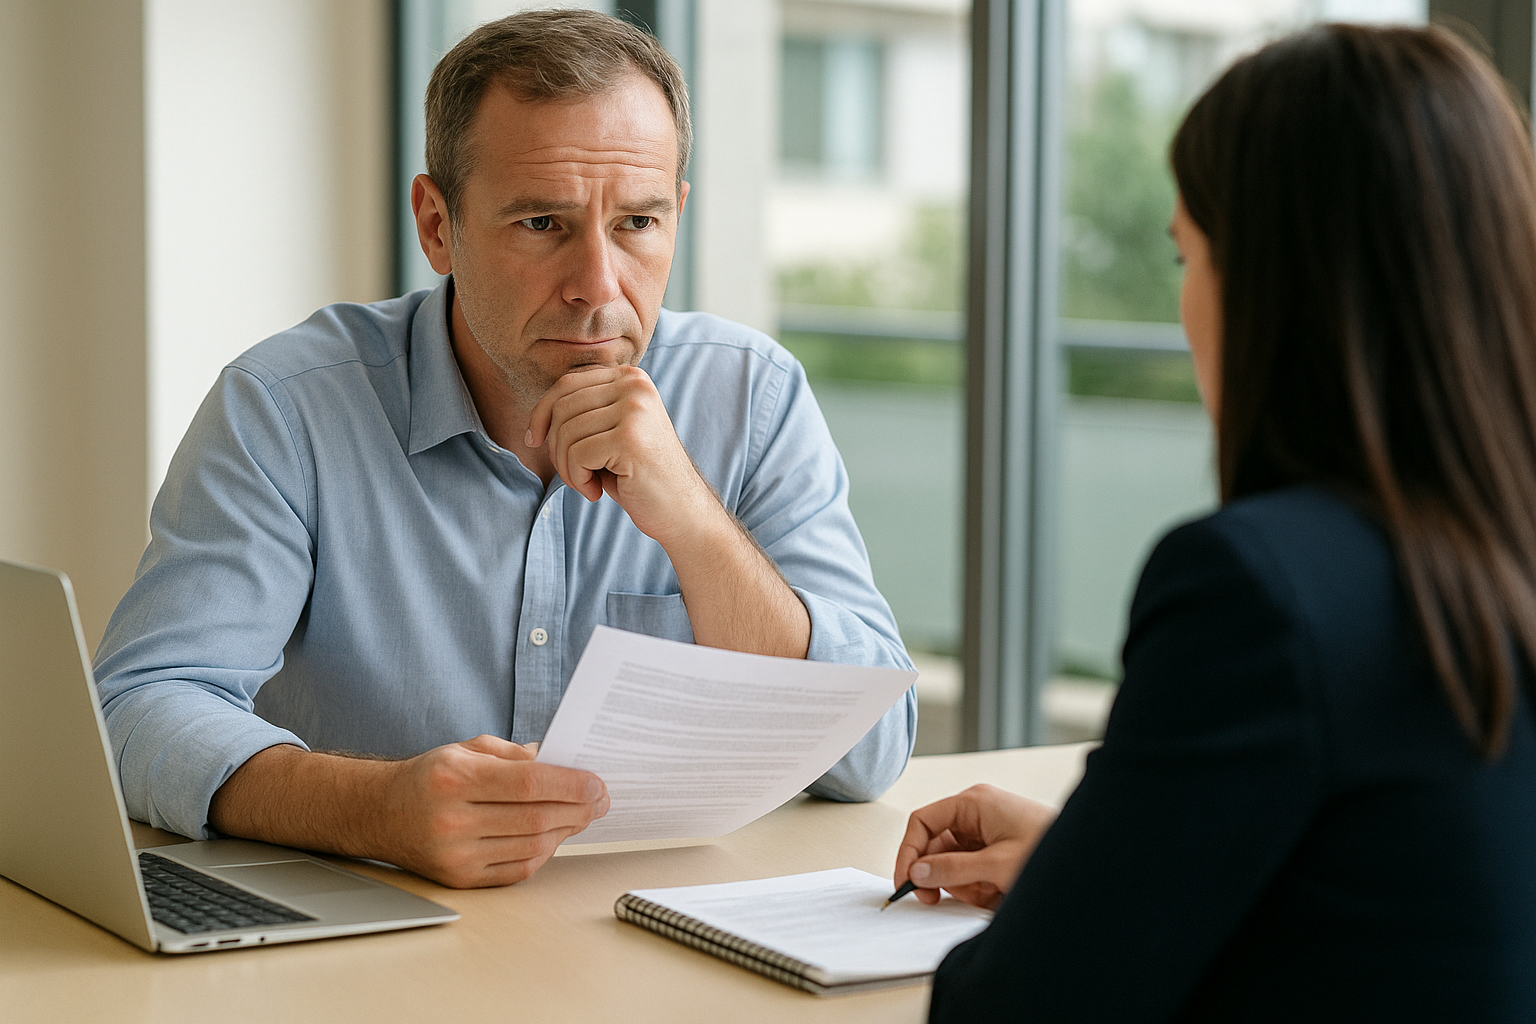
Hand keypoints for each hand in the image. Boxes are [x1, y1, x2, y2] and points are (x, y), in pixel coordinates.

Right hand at [381, 734, 607, 887]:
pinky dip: (544, 851)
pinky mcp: (461, 880)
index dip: (570, 784)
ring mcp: (455, 856)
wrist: (382, 814)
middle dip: (579, 809)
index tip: (597, 783)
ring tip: (581, 815)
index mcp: (454, 778)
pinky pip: (519, 869)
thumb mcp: (466, 749)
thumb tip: (562, 763)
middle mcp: (452, 820)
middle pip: (536, 818)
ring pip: (532, 846)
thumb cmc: (431, 777)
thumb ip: (514, 754)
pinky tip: (554, 835)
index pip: (528, 783)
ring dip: (566, 830)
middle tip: (600, 800)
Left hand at [525, 365, 714, 544]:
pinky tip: (597, 492)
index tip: (534, 441)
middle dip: (556, 447)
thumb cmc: (639, 475)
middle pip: (562, 408)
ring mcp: (635, 409)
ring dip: (567, 468)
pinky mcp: (630, 438)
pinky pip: (577, 455)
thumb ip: (584, 411)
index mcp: (630, 377)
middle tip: (575, 474)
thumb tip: (536, 415)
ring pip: (566, 433)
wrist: (682, 510)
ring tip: (588, 484)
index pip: (566, 384)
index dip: (541, 414)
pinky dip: (578, 480)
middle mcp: (635, 385)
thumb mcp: (610, 432)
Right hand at [893, 784, 1056, 909]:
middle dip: (939, 875)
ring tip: (990, 893)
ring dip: (963, 884)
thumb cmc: (1050, 852)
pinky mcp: (996, 850)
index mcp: (974, 803)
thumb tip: (917, 873)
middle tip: (936, 899)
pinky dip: (978, 887)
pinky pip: (971, 870)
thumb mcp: (996, 865)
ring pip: (952, 862)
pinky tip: (998, 893)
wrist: (1090, 863)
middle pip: (935, 845)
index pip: (923, 821)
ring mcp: (986, 832)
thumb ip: (952, 869)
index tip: (905, 881)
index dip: (909, 851)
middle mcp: (976, 813)